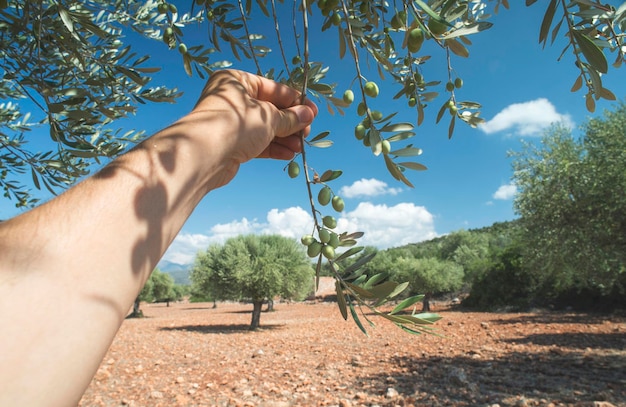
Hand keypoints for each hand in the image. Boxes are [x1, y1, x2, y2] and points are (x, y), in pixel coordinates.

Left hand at [188, 69, 317, 165]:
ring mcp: (231, 123)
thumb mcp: (269, 117)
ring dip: (285, 138)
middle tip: (308, 133)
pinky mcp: (231, 144)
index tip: (314, 112)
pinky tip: (289, 154)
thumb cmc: (236, 124)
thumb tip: (308, 115)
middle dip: (291, 123)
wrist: (204, 155)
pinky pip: (257, 143)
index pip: (273, 89)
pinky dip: (273, 148)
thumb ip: (291, 117)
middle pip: (270, 109)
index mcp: (237, 81)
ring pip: (265, 129)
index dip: (296, 101)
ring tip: (300, 147)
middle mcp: (232, 99)